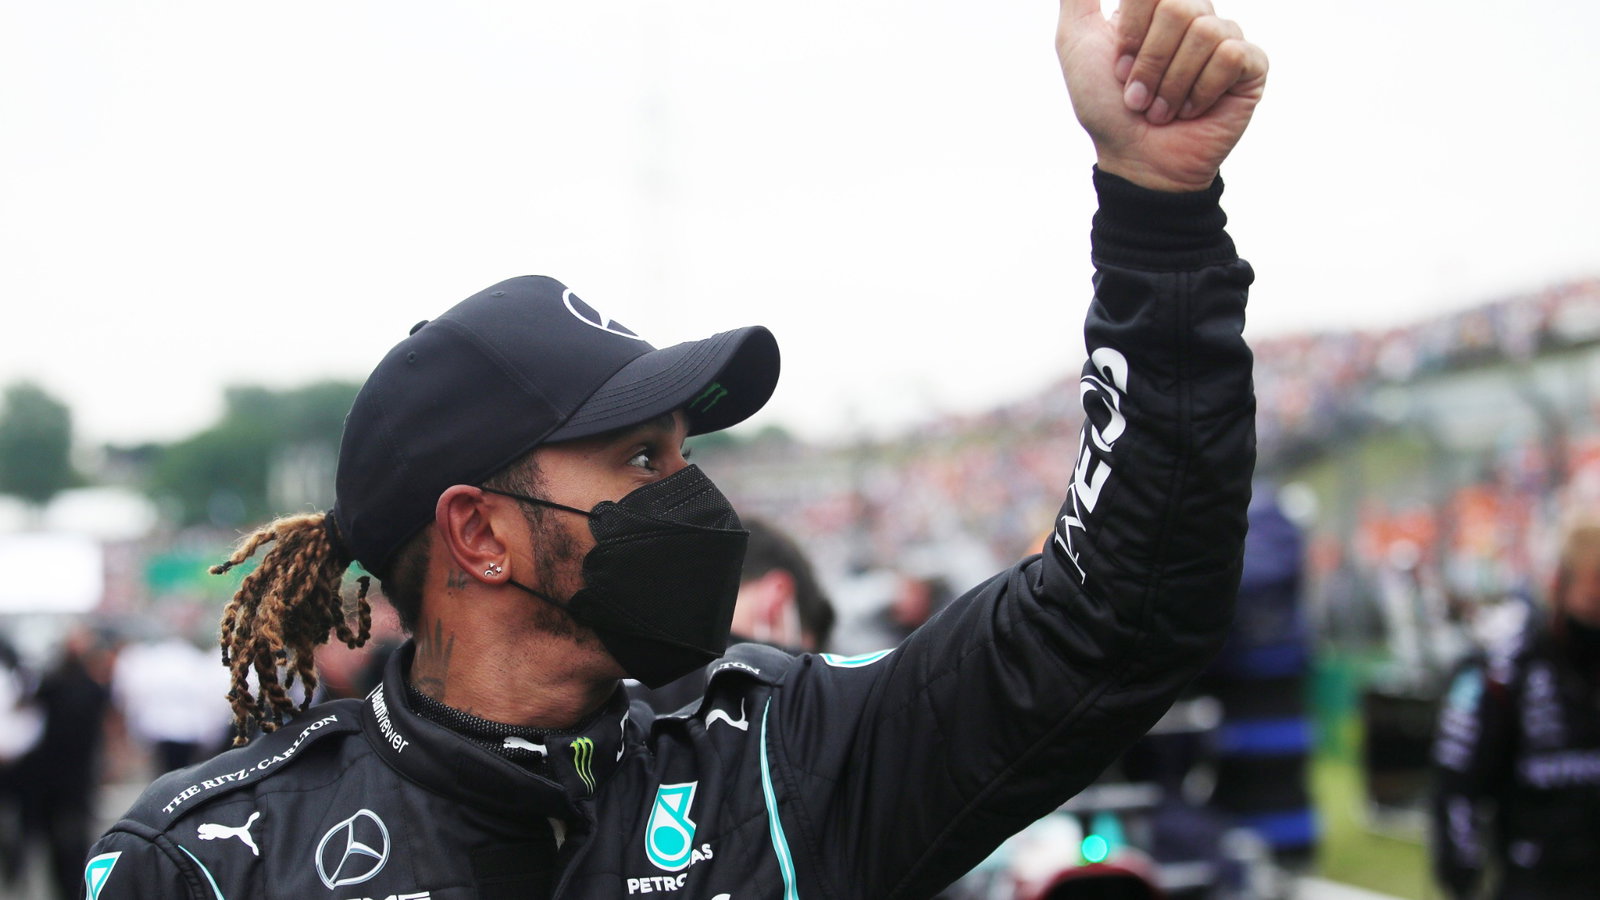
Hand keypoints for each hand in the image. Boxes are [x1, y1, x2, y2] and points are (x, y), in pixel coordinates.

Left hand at [1057, 0, 1266, 191]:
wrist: (1135, 159)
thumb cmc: (1106, 106)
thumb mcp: (1077, 41)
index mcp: (1157, 6)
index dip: (1132, 30)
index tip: (1118, 66)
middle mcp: (1195, 14)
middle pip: (1178, 6)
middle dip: (1149, 61)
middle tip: (1137, 94)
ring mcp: (1226, 38)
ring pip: (1203, 31)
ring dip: (1171, 83)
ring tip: (1161, 109)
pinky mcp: (1251, 66)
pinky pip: (1231, 56)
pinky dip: (1201, 90)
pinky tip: (1192, 110)